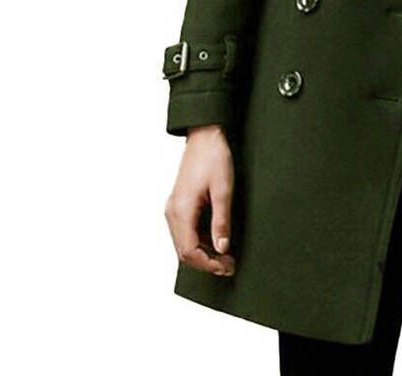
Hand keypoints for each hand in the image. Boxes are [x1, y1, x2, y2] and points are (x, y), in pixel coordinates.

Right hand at [164, 124, 235, 275]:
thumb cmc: (215, 158)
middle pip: (183, 251)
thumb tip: (222, 249)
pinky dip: (198, 242)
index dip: (208, 264)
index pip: (188, 251)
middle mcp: (172, 212)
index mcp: (181, 210)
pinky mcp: (179, 204)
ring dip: (202, 253)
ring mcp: (173, 208)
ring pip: (183, 243)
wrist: (205, 135)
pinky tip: (215, 242)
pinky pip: (185, 232)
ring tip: (225, 257)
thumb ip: (221, 220)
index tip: (227, 267)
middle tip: (229, 266)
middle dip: (206, 262)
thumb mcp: (223, 190)